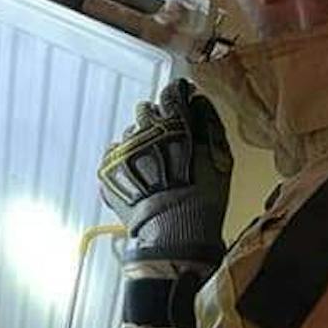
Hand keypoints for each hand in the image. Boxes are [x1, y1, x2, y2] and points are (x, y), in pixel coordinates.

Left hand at [98, 79, 231, 275]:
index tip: (181, 99)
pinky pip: (114, 156)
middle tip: (167, 141)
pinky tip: (138, 179)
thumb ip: (209, 123)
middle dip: (156, 121)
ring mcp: (123, 150)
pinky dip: (124, 163)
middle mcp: (144, 129)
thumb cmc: (203, 198)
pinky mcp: (107, 170)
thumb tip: (197, 100)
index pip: (172, 93)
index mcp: (174, 122)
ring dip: (140, 143)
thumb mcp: (220, 158)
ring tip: (154, 168)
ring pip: (129, 134)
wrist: (174, 233)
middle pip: (146, 111)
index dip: (178, 96)